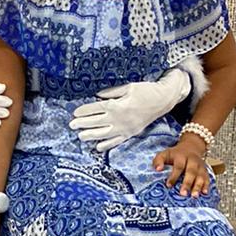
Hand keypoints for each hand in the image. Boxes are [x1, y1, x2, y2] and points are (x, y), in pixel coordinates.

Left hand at [69, 69, 190, 152]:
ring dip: (91, 136)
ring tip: (80, 136)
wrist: (163, 100)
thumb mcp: (128, 87)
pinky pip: (117, 141)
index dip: (84, 111)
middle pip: (97, 122)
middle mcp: (119, 119)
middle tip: (71, 125)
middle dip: (83, 124)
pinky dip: (107, 145)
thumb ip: (111, 92)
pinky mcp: (131, 133)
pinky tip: (98, 147)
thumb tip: (97, 96)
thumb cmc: (146, 90)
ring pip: (104, 134)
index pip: (96, 109)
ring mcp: (125, 128)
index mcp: (118, 105)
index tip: (74, 112)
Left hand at [153, 135, 212, 197]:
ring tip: (194, 196)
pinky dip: (206, 185)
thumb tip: (157, 169)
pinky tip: (205, 193)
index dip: (174, 176)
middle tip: (183, 194)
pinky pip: (207, 177)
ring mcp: (200, 166)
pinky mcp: (205, 170)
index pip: (178, 166)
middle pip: (191, 172)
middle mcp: (192, 161)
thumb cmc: (175, 155)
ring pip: (200, 175)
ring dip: (198, 186)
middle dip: (187, 183)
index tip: (168, 185)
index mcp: (181, 156)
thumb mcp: (165, 154)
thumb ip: (159, 160)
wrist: (191, 147)